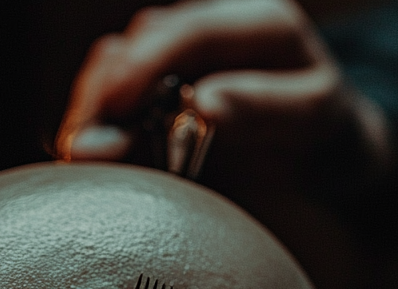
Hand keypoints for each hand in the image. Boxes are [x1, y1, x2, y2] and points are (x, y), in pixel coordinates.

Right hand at [55, 0, 391, 202]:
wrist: (315, 151)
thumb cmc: (319, 134)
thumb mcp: (315, 119)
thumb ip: (265, 108)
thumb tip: (204, 105)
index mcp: (261, 23)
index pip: (193, 33)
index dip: (147, 65)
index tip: (118, 105)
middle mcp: (209, 27)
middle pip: (140, 46)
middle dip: (107, 95)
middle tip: (84, 150)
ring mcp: (174, 53)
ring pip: (113, 64)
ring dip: (90, 110)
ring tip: (78, 155)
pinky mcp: (150, 84)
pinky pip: (106, 92)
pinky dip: (90, 122)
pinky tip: (83, 152)